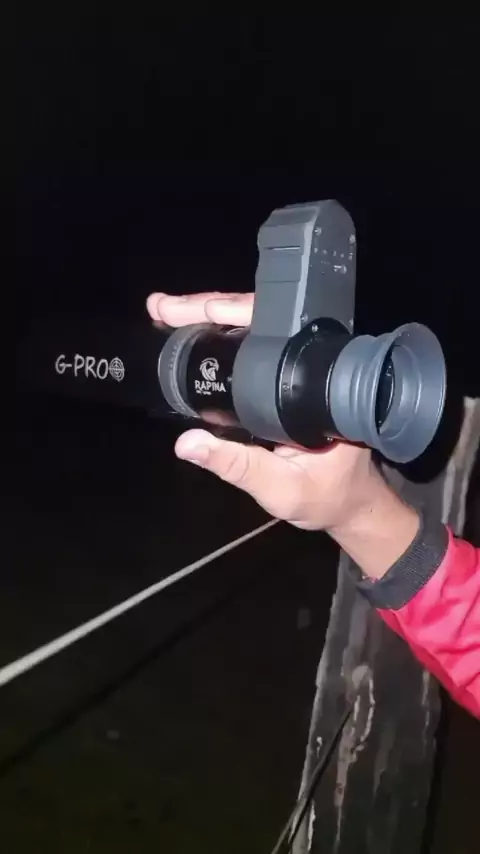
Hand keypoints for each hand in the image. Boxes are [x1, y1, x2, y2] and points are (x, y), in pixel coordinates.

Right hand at [146, 291, 389, 536]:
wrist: (353, 502)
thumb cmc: (326, 497)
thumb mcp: (280, 488)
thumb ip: (235, 466)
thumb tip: (186, 443)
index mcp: (316, 383)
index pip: (271, 330)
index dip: (229, 314)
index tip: (188, 312)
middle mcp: (312, 364)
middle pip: (259, 317)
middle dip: (205, 308)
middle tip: (160, 306)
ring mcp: (303, 365)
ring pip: (256, 326)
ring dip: (210, 315)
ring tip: (166, 310)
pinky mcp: (293, 375)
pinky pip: (256, 345)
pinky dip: (222, 336)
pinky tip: (193, 330)